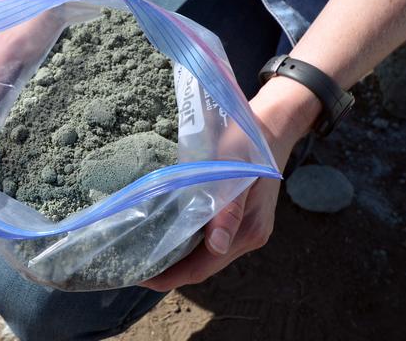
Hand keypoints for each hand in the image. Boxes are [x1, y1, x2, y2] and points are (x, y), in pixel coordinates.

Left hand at [140, 77, 320, 291]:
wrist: (272, 127)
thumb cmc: (248, 144)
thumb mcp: (235, 170)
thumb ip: (228, 210)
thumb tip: (216, 247)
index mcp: (248, 231)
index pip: (202, 268)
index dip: (170, 277)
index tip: (140, 278)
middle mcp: (249, 237)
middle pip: (203, 267)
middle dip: (169, 272)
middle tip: (133, 268)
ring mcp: (248, 230)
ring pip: (207, 257)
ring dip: (178, 260)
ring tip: (146, 256)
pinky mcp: (243, 220)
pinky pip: (212, 242)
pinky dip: (190, 245)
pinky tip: (170, 237)